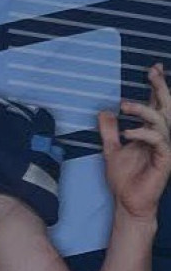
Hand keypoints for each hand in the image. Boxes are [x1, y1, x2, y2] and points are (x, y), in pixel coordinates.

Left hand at [99, 63, 170, 221]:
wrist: (127, 201)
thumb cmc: (124, 178)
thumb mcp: (110, 149)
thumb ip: (108, 130)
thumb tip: (105, 111)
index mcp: (150, 133)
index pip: (156, 105)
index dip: (156, 87)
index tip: (154, 68)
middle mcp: (160, 137)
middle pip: (166, 107)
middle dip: (161, 88)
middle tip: (152, 73)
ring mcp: (164, 148)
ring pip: (162, 121)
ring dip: (143, 110)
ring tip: (124, 105)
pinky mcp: (165, 160)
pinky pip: (159, 141)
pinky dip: (143, 133)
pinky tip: (128, 132)